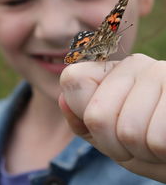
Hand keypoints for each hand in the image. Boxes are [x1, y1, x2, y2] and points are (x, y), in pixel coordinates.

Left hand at [59, 54, 165, 182]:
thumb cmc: (149, 147)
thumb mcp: (111, 139)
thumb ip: (83, 121)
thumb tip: (62, 99)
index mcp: (112, 71)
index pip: (73, 80)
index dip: (88, 118)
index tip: (111, 129)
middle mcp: (134, 63)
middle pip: (96, 114)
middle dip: (116, 144)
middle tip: (138, 142)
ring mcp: (160, 71)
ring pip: (128, 131)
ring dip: (143, 151)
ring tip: (157, 140)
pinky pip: (156, 140)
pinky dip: (163, 153)